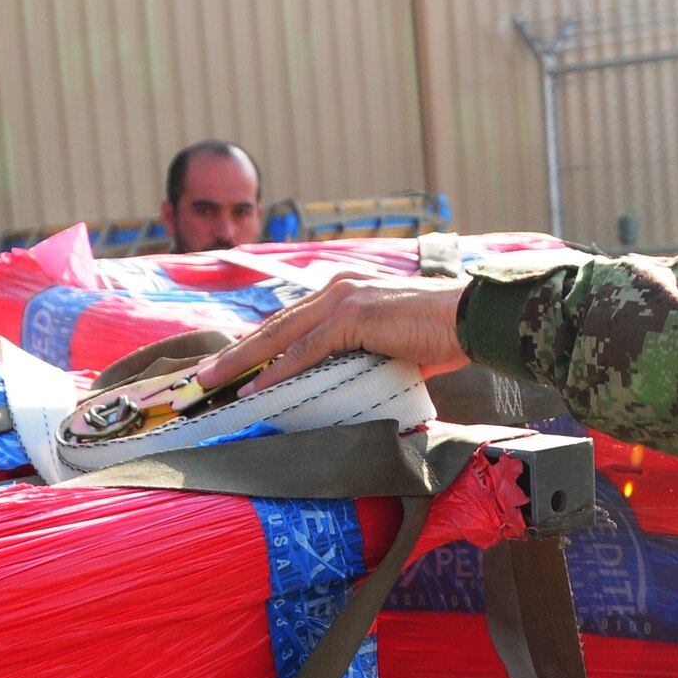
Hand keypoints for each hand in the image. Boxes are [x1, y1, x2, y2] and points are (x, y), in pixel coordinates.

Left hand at [195, 274, 471, 394]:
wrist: (473, 318)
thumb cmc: (445, 333)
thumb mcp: (396, 346)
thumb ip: (368, 358)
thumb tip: (351, 386)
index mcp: (348, 290)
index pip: (294, 322)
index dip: (261, 345)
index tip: (236, 366)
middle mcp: (339, 288)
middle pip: (275, 326)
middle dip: (237, 353)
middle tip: (205, 376)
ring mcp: (343, 300)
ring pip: (280, 336)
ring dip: (242, 362)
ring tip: (213, 383)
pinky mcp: (352, 318)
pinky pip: (306, 351)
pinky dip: (279, 372)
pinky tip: (256, 389)